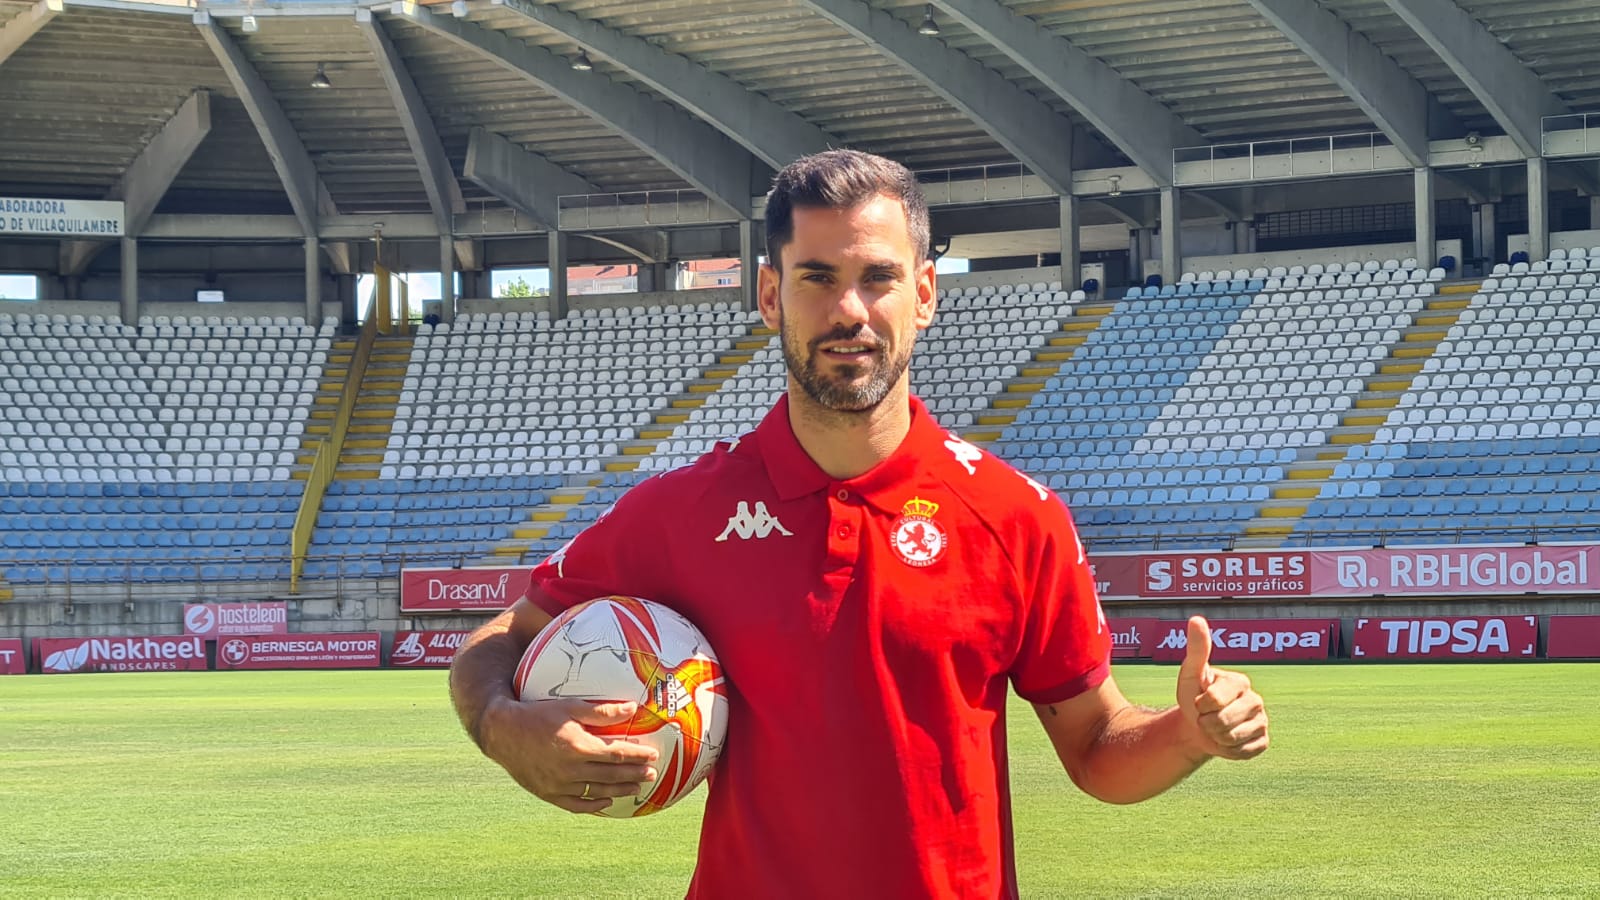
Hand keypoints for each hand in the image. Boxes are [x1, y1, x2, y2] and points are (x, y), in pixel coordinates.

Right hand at [481, 696, 659, 813]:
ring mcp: (558, 785)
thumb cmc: (537, 714)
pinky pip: (575, 805)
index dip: (637, 756)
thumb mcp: (570, 706)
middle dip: (634, 775)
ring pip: (596, 792)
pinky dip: (593, 805)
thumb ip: (601, 711)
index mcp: (578, 747)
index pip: (616, 754)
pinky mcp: (548, 793)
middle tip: (651, 773)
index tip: (653, 755)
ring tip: (636, 788)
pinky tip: (606, 802)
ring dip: (619, 791)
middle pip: (610, 776)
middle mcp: (570, 770)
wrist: (502, 732)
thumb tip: (631, 708)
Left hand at [1176, 616, 1268, 760]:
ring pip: (1232, 738)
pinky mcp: (1262, 742)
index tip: (1200, 700)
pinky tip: (1227, 740)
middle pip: (1223, 721)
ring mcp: (1262, 721)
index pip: (1214, 700)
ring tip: (1215, 728)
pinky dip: (1228, 750)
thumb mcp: (1191, 673)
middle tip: (1206, 717)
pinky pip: (1243, 752)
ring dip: (1216, 737)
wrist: (1197, 727)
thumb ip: (1197, 649)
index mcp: (1240, 681)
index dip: (1200, 705)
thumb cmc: (1193, 696)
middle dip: (1207, 723)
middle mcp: (1255, 700)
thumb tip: (1196, 619)